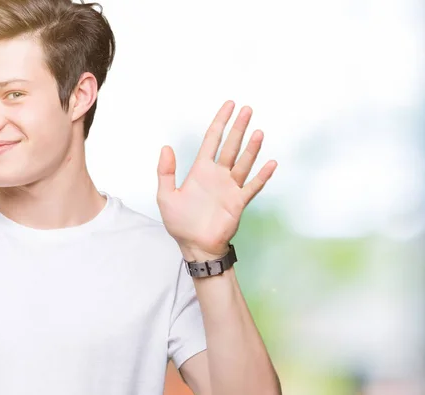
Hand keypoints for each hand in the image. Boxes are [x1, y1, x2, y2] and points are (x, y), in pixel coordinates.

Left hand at [156, 100, 276, 260]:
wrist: (195, 246)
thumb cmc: (180, 223)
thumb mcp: (166, 196)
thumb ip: (166, 172)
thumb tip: (166, 147)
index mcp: (200, 170)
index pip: (212, 139)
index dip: (220, 122)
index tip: (229, 106)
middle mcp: (217, 175)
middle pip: (230, 146)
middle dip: (238, 127)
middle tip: (247, 109)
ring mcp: (230, 187)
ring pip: (243, 162)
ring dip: (251, 148)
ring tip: (258, 131)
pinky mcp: (239, 202)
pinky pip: (253, 186)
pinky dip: (262, 176)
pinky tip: (270, 163)